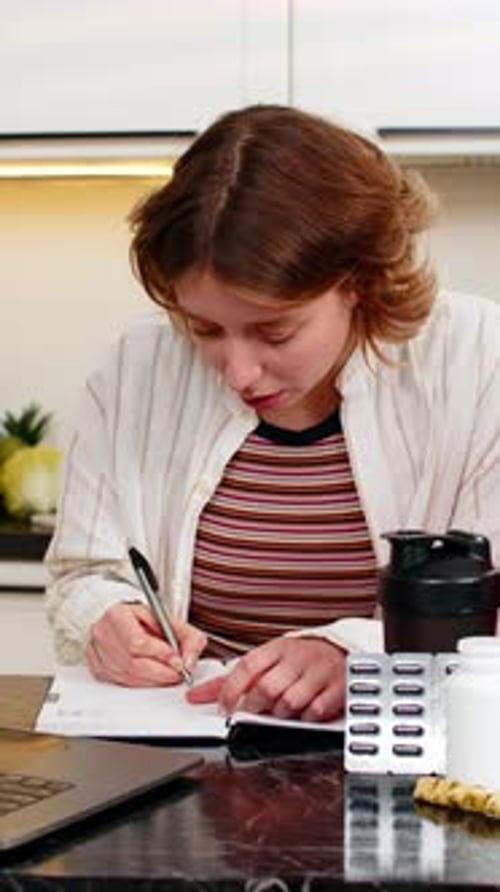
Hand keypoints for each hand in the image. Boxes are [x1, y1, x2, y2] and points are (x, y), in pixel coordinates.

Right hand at [86, 602, 206, 685]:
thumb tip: (189, 662)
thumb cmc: (142, 619)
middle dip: (160, 672)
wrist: (121, 619)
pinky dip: (139, 683)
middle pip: (132, 663)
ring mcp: (96, 651)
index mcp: (117, 615)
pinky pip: (119, 682)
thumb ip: (188, 637)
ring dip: (151, 680)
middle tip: (177, 673)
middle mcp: (102, 633)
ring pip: (126, 676)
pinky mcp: (96, 667)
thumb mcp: (170, 620)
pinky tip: (150, 676)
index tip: (177, 661)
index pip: (137, 642)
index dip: (160, 655)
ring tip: (167, 674)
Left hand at [187, 636, 345, 721]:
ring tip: (282, 708)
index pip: (247, 666)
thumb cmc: (295, 659)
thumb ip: (230, 679)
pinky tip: (305, 710)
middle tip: (259, 709)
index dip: (232, 690)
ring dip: (281, 713)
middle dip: (258, 706)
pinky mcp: (337, 688)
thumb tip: (195, 696)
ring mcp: (318, 672)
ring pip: (290, 703)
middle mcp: (297, 658)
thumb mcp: (264, 660)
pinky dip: (306, 717)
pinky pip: (316, 711)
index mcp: (276, 648)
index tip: (225, 707)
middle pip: (267, 689)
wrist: (337, 651)